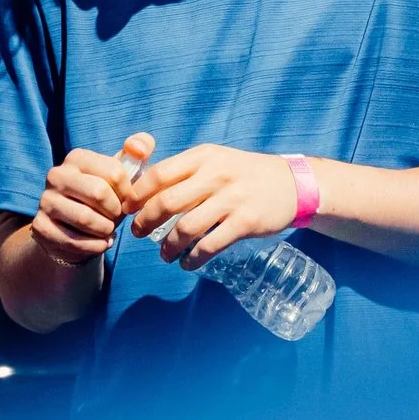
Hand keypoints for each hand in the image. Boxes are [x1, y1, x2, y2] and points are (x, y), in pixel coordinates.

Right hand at [30, 132, 154, 266]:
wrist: (74, 229)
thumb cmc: (103, 199)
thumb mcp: (121, 174)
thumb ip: (138, 151)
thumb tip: (139, 148)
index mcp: (76, 158)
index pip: (114, 172)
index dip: (128, 193)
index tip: (126, 201)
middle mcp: (56, 175)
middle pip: (98, 192)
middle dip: (115, 211)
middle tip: (116, 217)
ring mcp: (45, 201)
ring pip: (86, 218)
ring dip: (105, 230)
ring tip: (107, 230)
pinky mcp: (41, 226)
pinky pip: (75, 241)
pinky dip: (95, 245)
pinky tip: (99, 242)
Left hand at [127, 144, 300, 270]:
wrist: (292, 184)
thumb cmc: (244, 174)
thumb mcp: (215, 160)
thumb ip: (184, 171)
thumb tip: (142, 190)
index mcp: (203, 156)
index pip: (159, 174)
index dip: (137, 195)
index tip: (126, 209)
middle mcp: (216, 175)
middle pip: (166, 202)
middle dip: (144, 222)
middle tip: (137, 233)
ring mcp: (231, 199)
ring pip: (185, 228)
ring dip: (167, 246)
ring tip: (162, 254)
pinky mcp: (245, 222)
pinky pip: (209, 245)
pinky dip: (192, 258)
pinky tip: (186, 263)